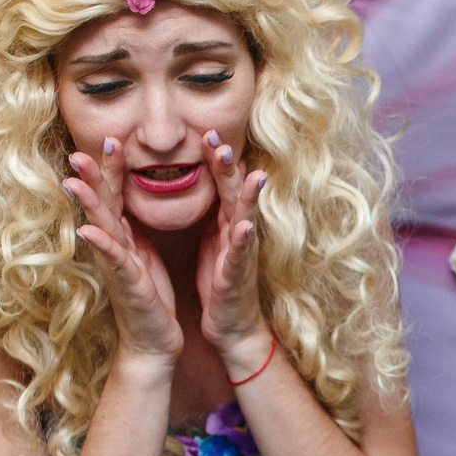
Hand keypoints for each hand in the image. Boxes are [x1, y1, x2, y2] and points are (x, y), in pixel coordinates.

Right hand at [64, 137, 182, 364]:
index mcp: (123, 237)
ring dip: (87, 204)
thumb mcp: (142, 253)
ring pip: (100, 228)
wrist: (153, 340)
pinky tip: (88, 231)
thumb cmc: (149, 295)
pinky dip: (101, 245)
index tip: (109, 140)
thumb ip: (131, 227)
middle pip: (101, 205)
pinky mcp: (127, 285)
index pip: (114, 196)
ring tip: (72, 180)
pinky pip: (114, 261)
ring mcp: (117, 266)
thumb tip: (125, 201)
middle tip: (79, 149)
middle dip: (91, 176)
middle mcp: (114, 248)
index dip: (110, 169)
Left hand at [194, 130, 272, 379]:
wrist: (231, 326)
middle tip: (218, 137)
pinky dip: (243, 241)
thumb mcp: (214, 239)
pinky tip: (245, 226)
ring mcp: (241, 254)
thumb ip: (214, 209)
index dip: (214, 157)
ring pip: (244, 218)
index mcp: (225, 223)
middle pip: (233, 192)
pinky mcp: (236, 277)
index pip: (220, 183)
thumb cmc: (220, 282)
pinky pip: (239, 257)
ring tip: (249, 172)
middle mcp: (237, 232)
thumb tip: (214, 180)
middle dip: (227, 165)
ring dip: (247, 195)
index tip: (205, 129)